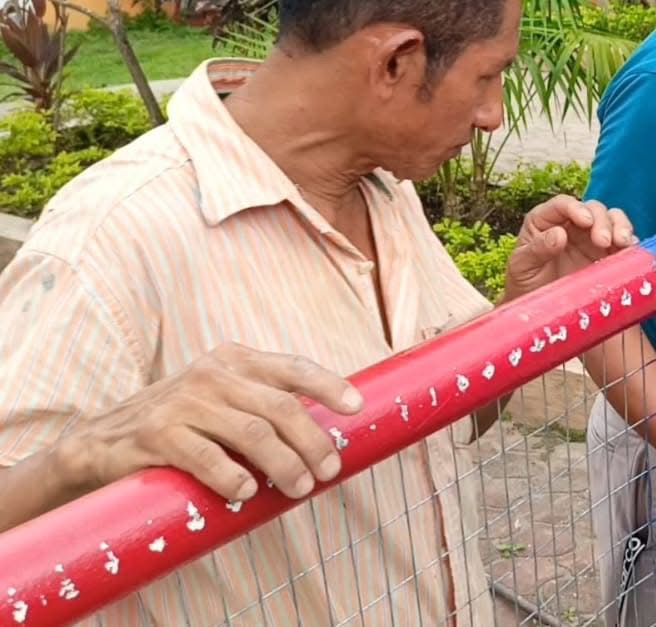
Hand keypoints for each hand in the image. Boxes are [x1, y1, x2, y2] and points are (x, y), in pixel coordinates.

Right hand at [54, 343, 362, 503]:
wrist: (101, 441)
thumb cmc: (182, 423)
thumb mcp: (222, 398)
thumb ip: (263, 403)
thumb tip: (326, 434)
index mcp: (234, 360)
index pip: (292, 368)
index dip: (328, 386)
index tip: (356, 408)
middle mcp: (211, 375)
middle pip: (280, 408)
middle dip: (312, 442)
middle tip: (330, 471)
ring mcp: (183, 402)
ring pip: (252, 434)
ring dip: (284, 465)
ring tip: (300, 489)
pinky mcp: (157, 434)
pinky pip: (206, 457)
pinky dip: (232, 477)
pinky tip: (248, 492)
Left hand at [502, 195, 636, 301]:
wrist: (539, 311)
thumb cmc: (525, 284)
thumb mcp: (522, 267)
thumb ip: (537, 249)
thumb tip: (559, 234)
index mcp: (545, 220)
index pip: (562, 204)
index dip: (575, 207)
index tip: (585, 221)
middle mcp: (572, 224)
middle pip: (593, 209)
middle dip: (601, 221)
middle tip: (603, 241)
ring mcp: (591, 237)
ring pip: (612, 219)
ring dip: (620, 226)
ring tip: (623, 243)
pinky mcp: (608, 253)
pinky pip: (623, 241)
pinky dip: (630, 243)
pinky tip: (631, 252)